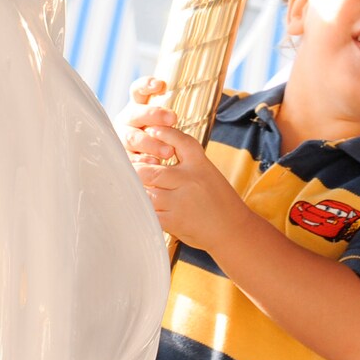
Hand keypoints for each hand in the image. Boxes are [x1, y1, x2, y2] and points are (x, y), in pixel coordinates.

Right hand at [115, 77, 177, 160]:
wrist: (154, 162)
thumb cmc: (163, 135)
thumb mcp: (166, 122)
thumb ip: (168, 116)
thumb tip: (174, 114)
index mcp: (138, 105)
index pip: (138, 90)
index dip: (147, 85)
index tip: (161, 85)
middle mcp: (128, 119)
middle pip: (136, 113)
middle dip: (154, 115)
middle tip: (173, 119)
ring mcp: (123, 137)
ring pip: (132, 138)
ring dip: (150, 143)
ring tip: (168, 151)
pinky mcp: (123, 156)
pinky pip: (130, 158)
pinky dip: (143, 160)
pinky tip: (155, 163)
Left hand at [116, 78, 251, 248]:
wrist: (234, 229)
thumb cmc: (219, 200)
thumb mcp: (208, 174)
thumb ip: (186, 163)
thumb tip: (154, 156)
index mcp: (200, 164)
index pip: (180, 140)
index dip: (163, 133)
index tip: (151, 130)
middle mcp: (189, 179)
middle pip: (151, 170)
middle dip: (136, 172)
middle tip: (125, 171)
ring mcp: (181, 201)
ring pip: (146, 192)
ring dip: (136, 192)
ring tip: (128, 190)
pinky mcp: (175, 221)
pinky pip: (150, 212)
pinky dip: (142, 209)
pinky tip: (137, 207)